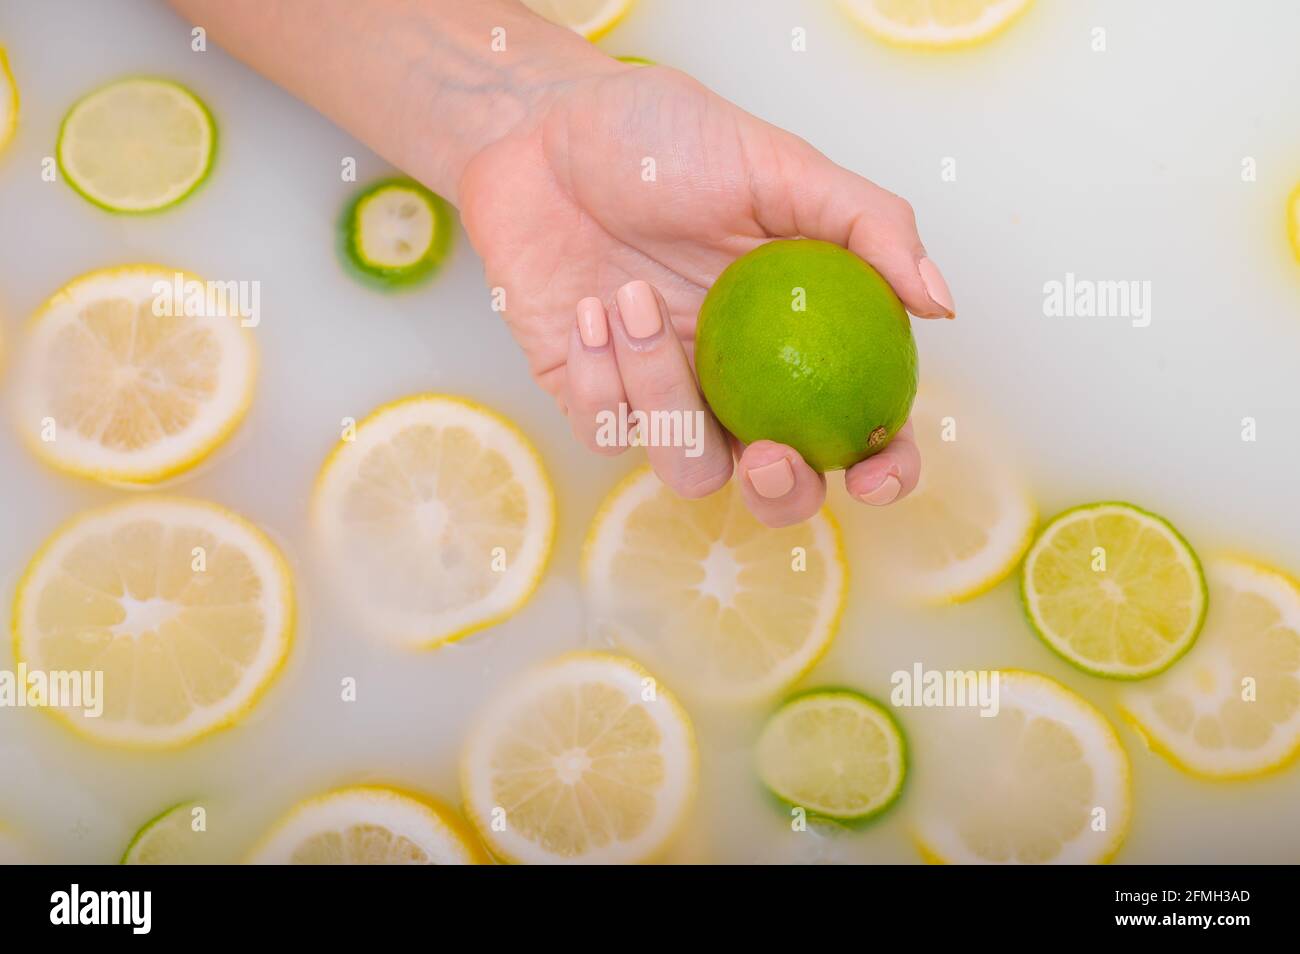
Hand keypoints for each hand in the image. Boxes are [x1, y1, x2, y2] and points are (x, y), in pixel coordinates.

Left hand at [459, 62, 954, 526]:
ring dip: (663, 395)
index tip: (875, 472)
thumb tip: (941, 304)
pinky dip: (598, 374)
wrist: (542, 129)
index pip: (859, 423)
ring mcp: (662, 394)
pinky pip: (606, 430)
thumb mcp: (779, 164)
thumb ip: (868, 225)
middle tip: (763, 453)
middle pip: (775, 485)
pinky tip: (586, 307)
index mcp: (799, 336)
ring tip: (631, 300)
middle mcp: (737, 380)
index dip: (882, 467)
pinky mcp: (589, 396)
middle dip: (778, 492)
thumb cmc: (664, 140)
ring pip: (686, 465)